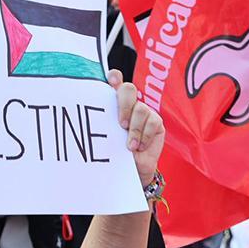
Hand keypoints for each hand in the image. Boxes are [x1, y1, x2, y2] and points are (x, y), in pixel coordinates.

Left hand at [108, 69, 164, 186]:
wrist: (133, 170)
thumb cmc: (116, 153)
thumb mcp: (107, 138)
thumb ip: (104, 124)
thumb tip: (92, 118)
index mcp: (113, 103)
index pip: (115, 81)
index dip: (114, 77)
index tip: (111, 82)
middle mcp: (129, 104)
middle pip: (128, 89)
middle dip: (124, 105)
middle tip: (121, 125)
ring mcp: (144, 111)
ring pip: (140, 109)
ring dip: (134, 129)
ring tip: (130, 146)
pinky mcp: (156, 122)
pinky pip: (153, 122)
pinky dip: (144, 136)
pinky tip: (139, 146)